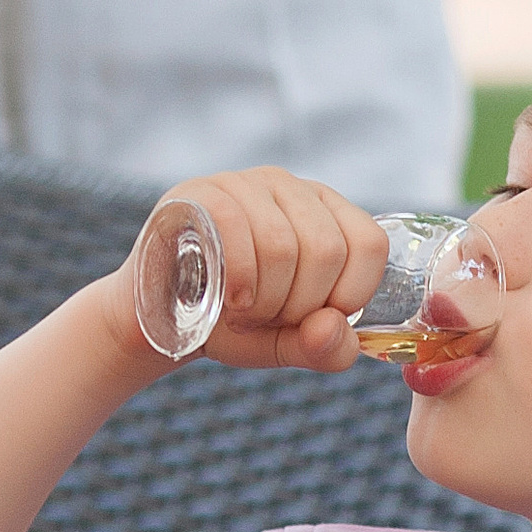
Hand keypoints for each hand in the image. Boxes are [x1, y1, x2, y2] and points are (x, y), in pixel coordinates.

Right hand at [102, 168, 389, 373]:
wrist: (162, 320)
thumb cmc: (235, 324)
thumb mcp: (290, 345)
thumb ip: (327, 348)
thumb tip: (331, 327)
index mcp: (328, 214)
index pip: (369, 244)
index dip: (350, 295)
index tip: (315, 320)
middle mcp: (291, 189)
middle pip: (326, 249)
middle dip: (298, 306)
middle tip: (268, 318)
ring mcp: (244, 183)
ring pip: (282, 245)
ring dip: (264, 300)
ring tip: (242, 310)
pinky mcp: (199, 191)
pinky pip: (236, 227)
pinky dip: (238, 279)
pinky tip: (228, 299)